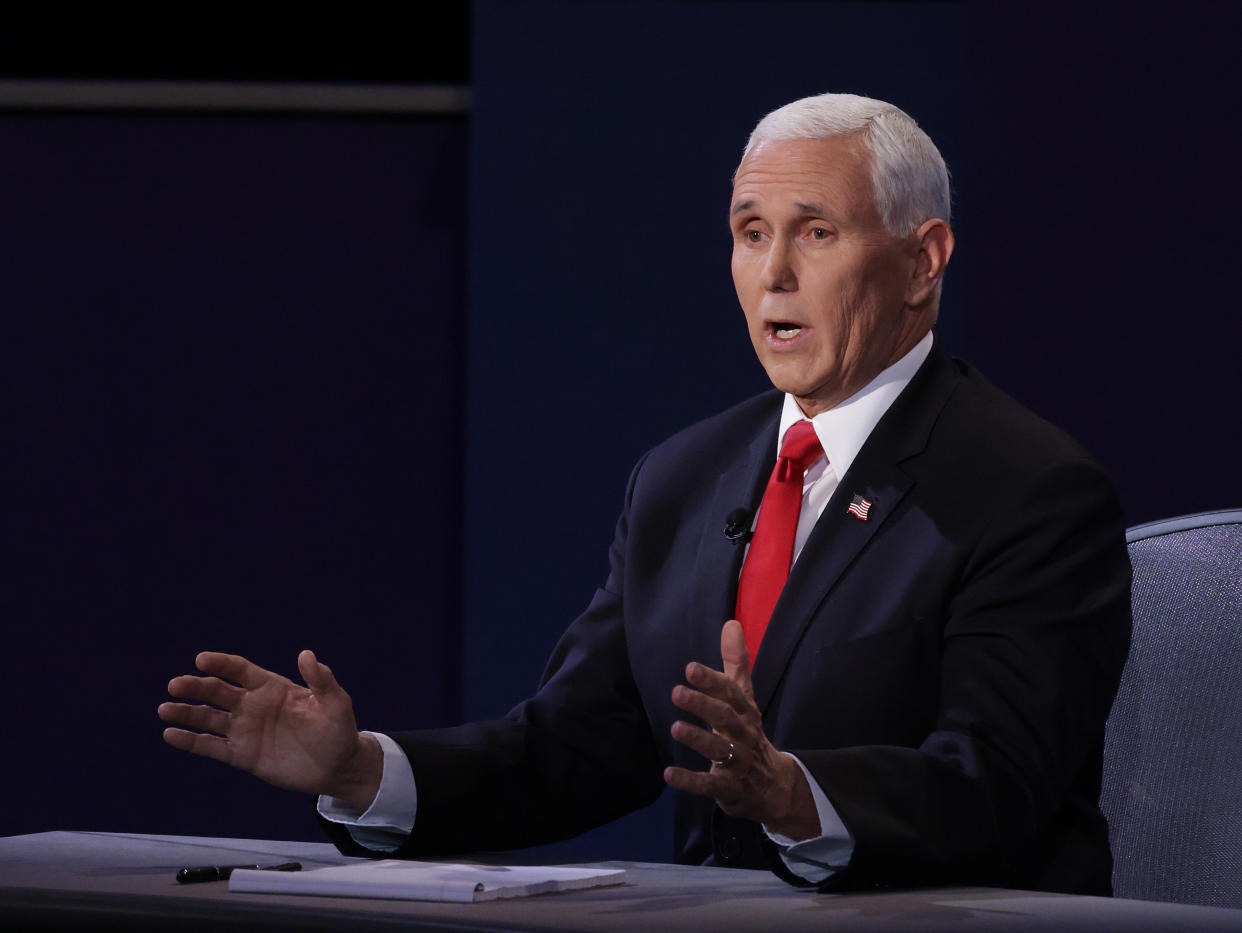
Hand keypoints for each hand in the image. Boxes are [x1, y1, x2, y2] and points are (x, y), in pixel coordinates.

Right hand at [158, 649, 381, 810]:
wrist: (338, 767)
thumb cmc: (339, 730)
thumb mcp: (335, 703)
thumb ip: (321, 680)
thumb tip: (307, 654)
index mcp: (273, 688)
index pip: (240, 670)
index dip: (220, 664)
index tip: (201, 660)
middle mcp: (254, 706)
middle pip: (218, 692)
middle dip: (196, 687)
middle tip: (175, 685)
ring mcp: (246, 730)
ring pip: (209, 718)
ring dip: (186, 713)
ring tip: (165, 709)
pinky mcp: (243, 756)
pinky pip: (212, 747)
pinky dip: (191, 742)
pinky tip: (170, 735)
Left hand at [663, 620, 819, 840]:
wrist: (775, 786)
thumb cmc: (749, 734)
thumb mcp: (745, 699)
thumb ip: (736, 663)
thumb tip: (731, 623)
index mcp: (745, 712)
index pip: (731, 693)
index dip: (712, 682)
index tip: (690, 669)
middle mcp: (744, 735)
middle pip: (726, 718)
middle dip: (703, 705)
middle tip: (676, 693)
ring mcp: (738, 763)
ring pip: (720, 750)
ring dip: (699, 739)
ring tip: (675, 728)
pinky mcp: (730, 788)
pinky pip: (710, 785)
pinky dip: (690, 781)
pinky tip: (669, 773)